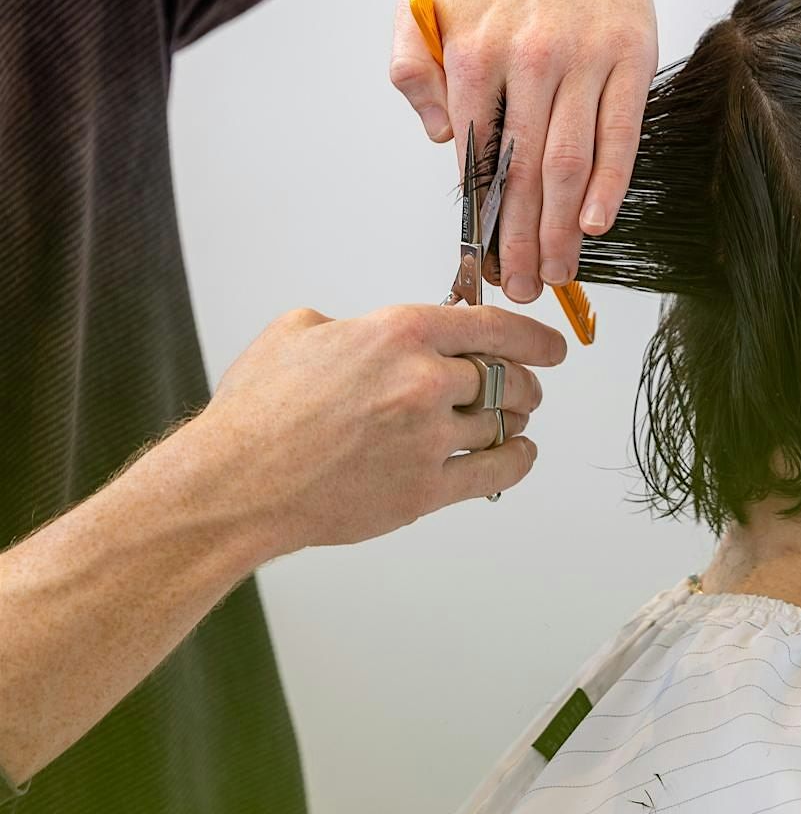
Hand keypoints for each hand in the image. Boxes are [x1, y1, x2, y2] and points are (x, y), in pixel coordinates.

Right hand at [186, 303, 566, 556]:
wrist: (237, 482)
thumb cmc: (257, 412)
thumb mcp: (296, 332)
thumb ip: (346, 325)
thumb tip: (363, 333)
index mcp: (398, 333)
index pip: (490, 325)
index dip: (532, 335)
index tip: (551, 345)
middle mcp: (423, 380)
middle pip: (505, 375)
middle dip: (523, 380)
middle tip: (525, 385)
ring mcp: (428, 437)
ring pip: (504, 421)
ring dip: (518, 418)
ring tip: (516, 420)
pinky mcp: (425, 489)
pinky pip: (496, 471)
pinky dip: (517, 460)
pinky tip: (517, 455)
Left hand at [389, 0, 657, 301]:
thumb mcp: (426, 6)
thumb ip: (411, 69)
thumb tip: (444, 138)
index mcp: (472, 54)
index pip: (475, 156)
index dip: (481, 218)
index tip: (486, 262)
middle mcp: (527, 58)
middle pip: (524, 172)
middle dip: (524, 241)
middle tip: (525, 288)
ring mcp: (583, 58)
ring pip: (570, 161)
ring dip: (564, 227)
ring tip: (560, 272)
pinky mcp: (630, 56)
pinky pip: (621, 131)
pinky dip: (612, 183)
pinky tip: (599, 222)